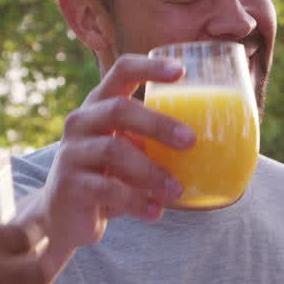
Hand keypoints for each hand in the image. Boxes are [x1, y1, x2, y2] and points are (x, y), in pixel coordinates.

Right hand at [21, 54, 194, 261]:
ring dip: (151, 171)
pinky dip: (136, 202)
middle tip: (190, 141)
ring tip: (176, 190)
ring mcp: (71, 152)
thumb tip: (219, 144)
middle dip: (158, 123)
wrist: (64, 216)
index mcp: (100, 105)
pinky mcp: (69, 185)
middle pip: (119, 109)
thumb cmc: (109, 176)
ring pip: (114, 151)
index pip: (121, 71)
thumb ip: (157, 143)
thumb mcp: (131, 152)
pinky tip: (155, 212)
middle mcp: (82, 122)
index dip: (149, 67)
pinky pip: (107, 189)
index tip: (181, 71)